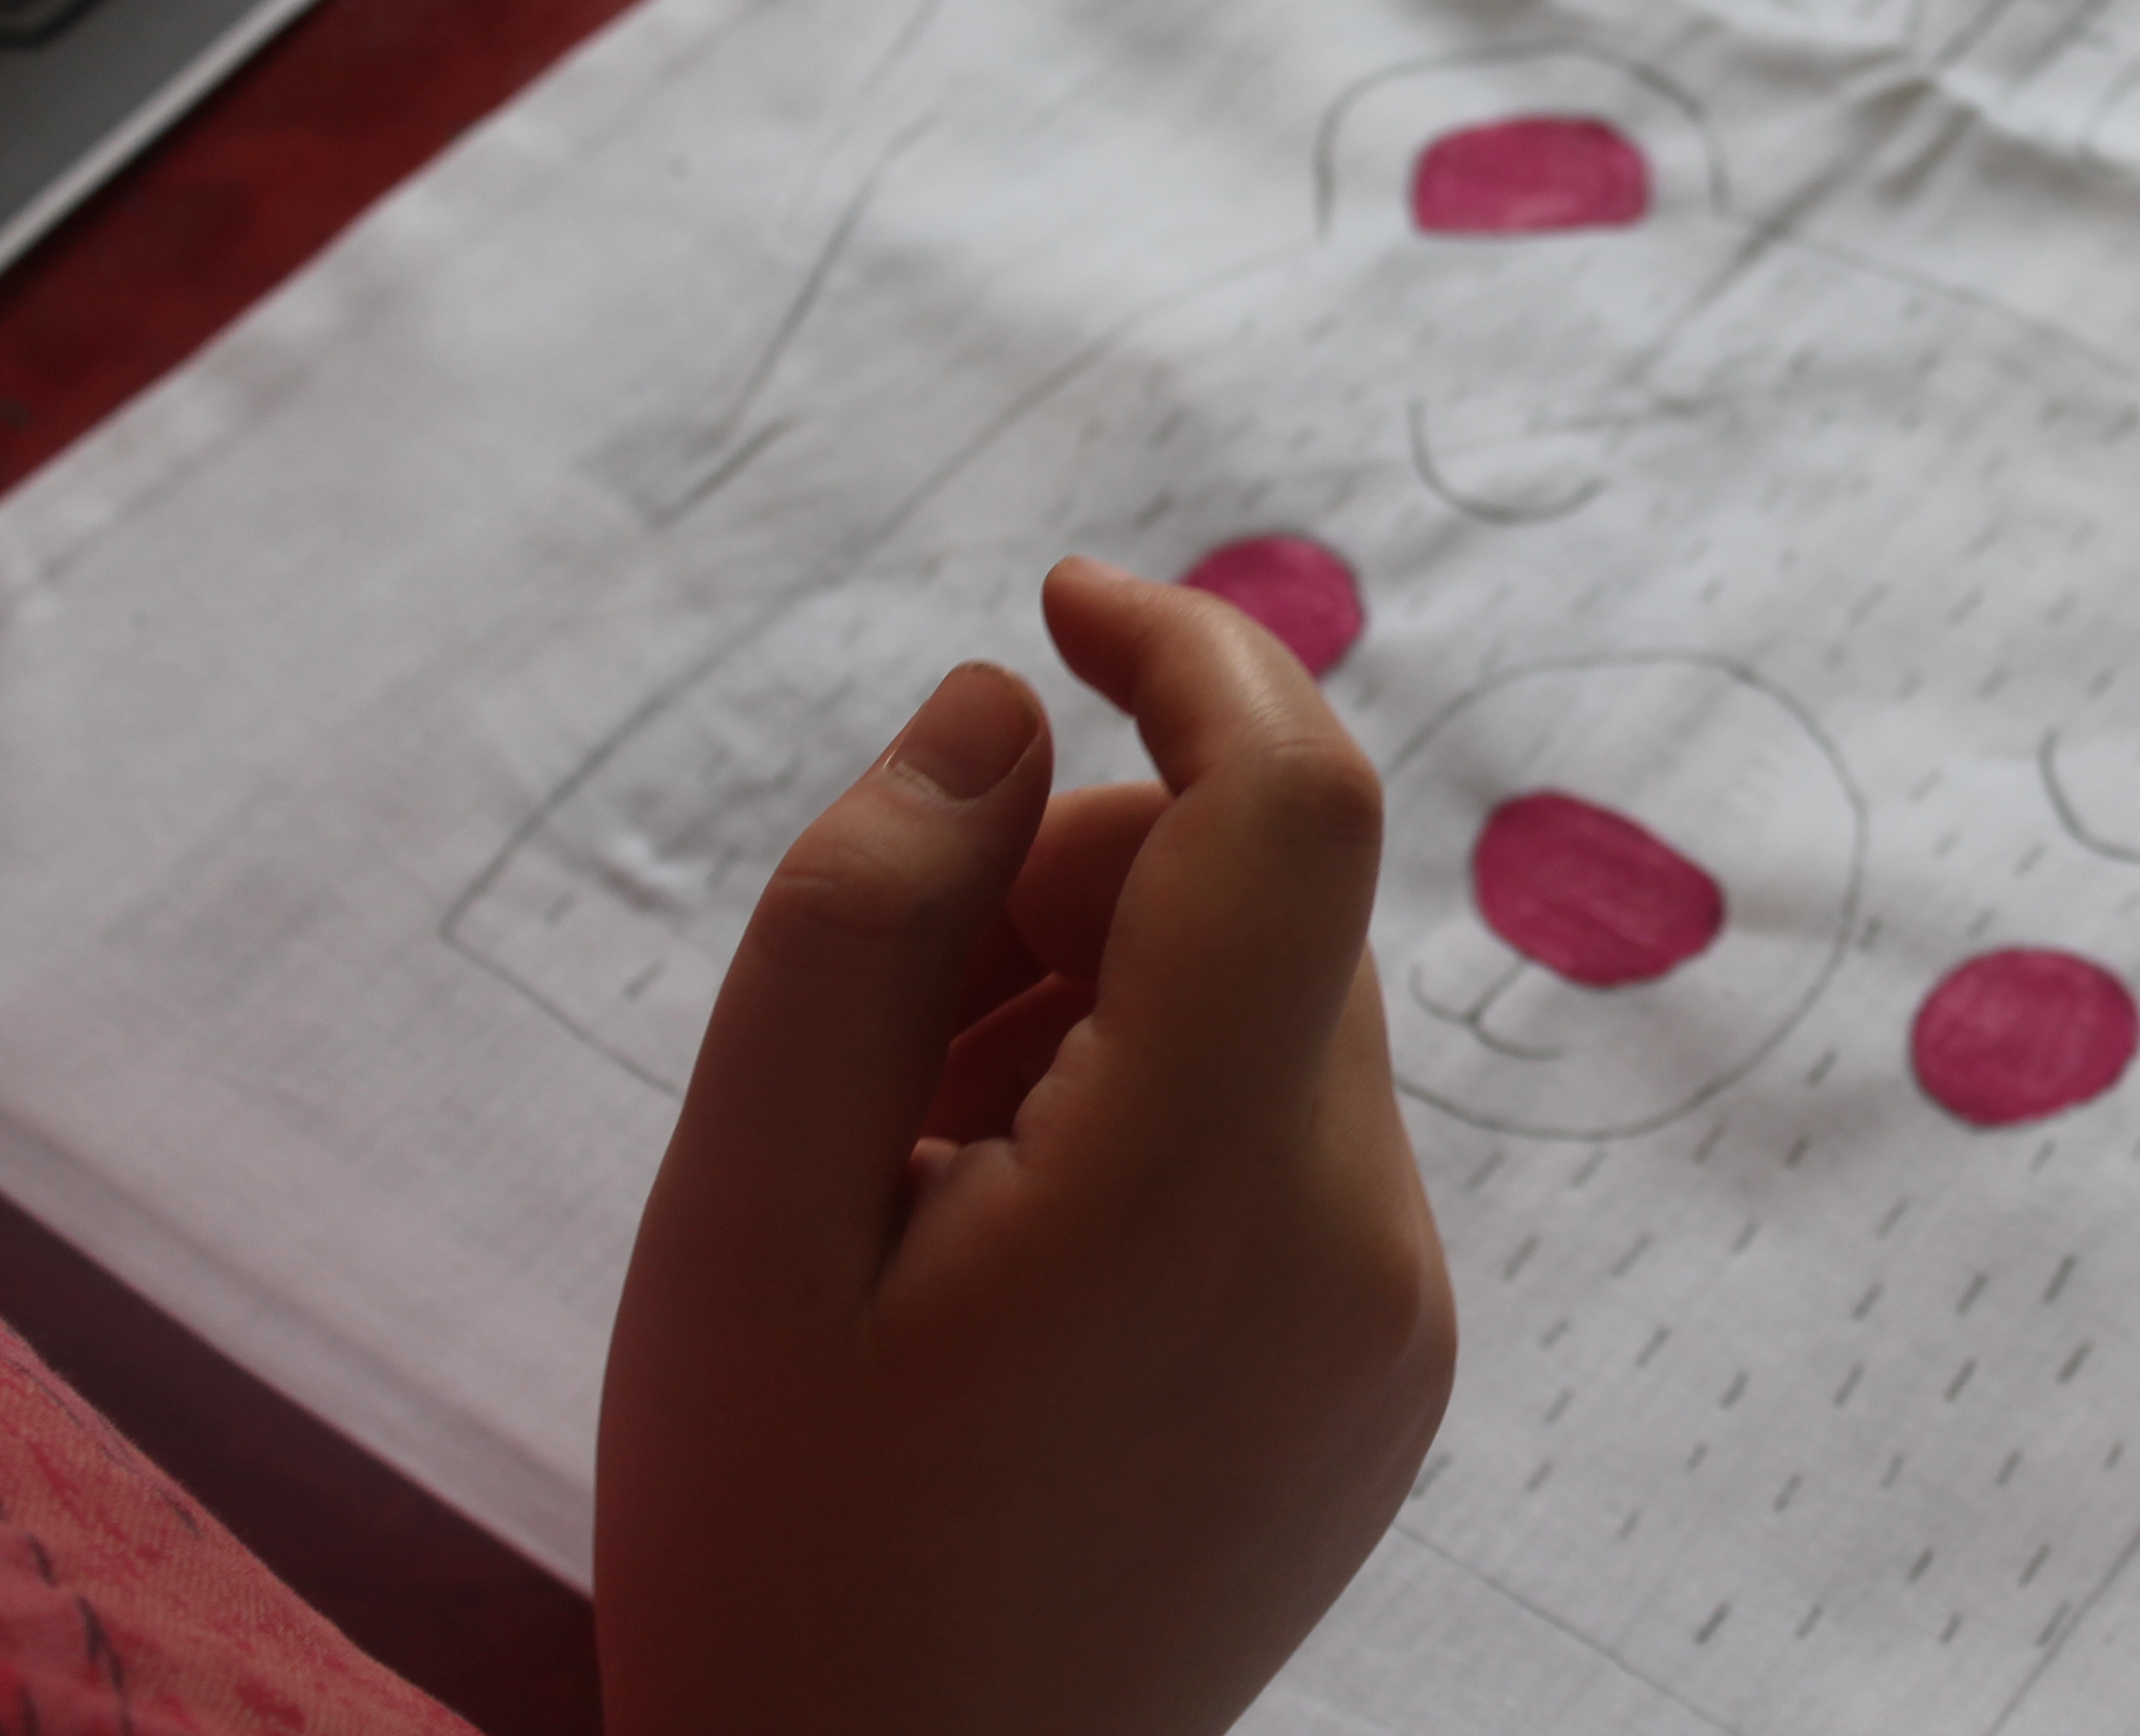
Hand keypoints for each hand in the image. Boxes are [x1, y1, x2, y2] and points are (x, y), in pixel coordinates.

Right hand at [596, 558, 1453, 1735]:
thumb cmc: (775, 1545)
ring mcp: (1400, 1321)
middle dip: (1077, 890)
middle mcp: (1364, 1243)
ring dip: (1107, 1011)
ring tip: (926, 1183)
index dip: (1192, 652)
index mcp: (1211, 1190)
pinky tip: (1012, 1261)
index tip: (1060, 595)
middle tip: (891, 1046)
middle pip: (1267, 905)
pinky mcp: (1393, 1373)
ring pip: (1279, 1014)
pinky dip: (1165, 1120)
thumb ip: (862, 920)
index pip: (1294, 808)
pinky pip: (1298, 1140)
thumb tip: (1001, 708)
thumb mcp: (739, 1218)